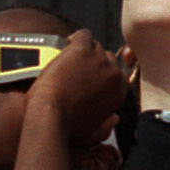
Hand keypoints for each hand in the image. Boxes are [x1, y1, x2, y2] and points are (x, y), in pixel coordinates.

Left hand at [30, 31, 128, 147]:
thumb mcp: (93, 134)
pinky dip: (75, 38)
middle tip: (75, 68)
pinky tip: (65, 45)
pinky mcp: (82, 49)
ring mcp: (99, 59)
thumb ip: (106, 127)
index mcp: (119, 92)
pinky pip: (83, 35)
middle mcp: (114, 73)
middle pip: (106, 58)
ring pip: (94, 46)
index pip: (115, 74)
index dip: (100, 74)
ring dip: (83, 51)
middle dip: (93, 62)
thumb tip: (115, 117)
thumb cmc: (68, 130)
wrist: (50, 118)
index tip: (87, 76)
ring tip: (68, 58)